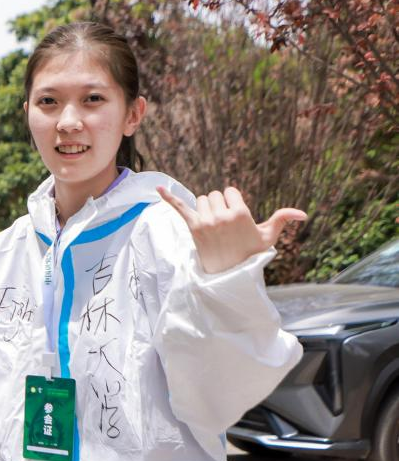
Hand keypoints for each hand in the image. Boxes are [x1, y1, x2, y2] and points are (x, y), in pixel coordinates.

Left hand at [157, 186, 305, 274]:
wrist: (229, 273)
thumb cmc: (250, 254)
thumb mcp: (267, 237)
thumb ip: (282, 219)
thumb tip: (303, 213)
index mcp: (240, 213)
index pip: (230, 191)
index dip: (233, 201)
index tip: (235, 216)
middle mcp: (221, 216)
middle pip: (215, 194)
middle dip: (219, 205)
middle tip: (224, 224)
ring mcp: (205, 221)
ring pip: (201, 199)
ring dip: (206, 207)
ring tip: (214, 225)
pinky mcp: (192, 227)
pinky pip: (179, 207)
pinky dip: (168, 197)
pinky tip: (157, 188)